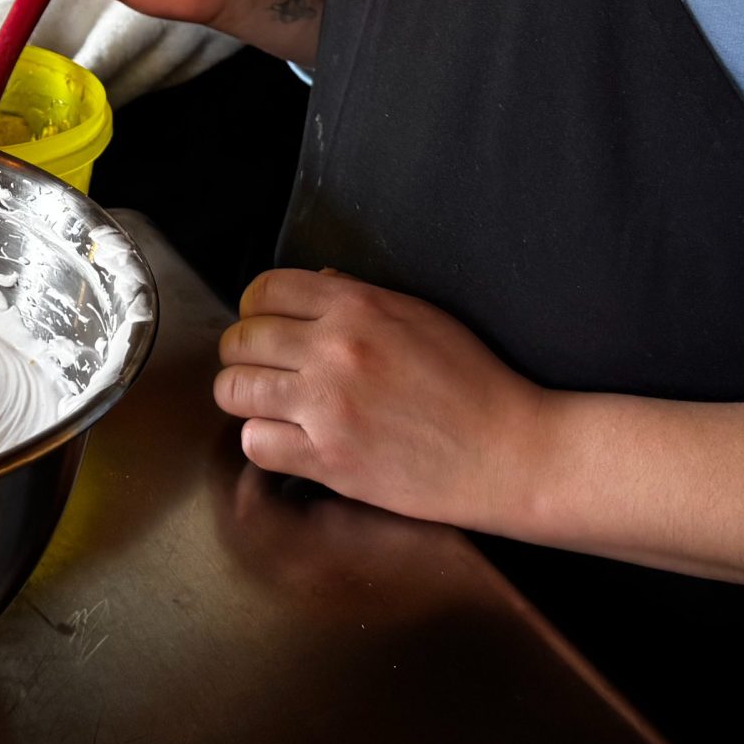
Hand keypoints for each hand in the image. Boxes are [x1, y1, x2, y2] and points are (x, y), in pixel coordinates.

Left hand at [215, 269, 554, 536]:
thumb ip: (359, 296)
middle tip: (263, 369)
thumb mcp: (420, 314)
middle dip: (243, 354)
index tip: (262, 325)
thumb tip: (315, 283)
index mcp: (356, 308)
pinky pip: (255, 443)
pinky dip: (264, 441)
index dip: (255, 309)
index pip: (263, 291)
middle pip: (240, 341)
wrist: (508, 452)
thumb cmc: (473, 382)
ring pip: (234, 391)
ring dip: (245, 397)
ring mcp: (327, 407)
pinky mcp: (328, 460)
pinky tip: (289, 439)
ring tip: (270, 404)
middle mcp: (333, 352)